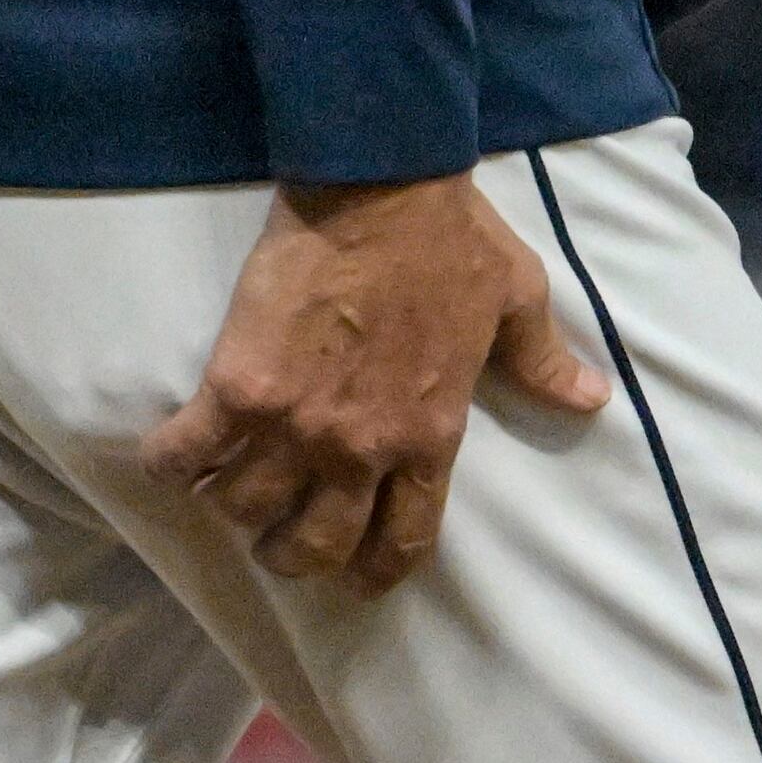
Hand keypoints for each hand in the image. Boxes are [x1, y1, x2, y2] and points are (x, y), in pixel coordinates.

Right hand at [141, 173, 611, 594]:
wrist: (381, 185)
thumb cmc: (453, 241)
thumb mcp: (516, 301)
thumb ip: (543, 362)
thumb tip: (591, 400)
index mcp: (429, 435)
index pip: (403, 541)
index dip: (374, 572)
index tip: (354, 577)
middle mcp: (360, 448)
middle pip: (312, 547)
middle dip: (292, 555)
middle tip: (279, 534)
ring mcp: (295, 424)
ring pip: (244, 512)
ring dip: (234, 509)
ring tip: (228, 489)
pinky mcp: (238, 388)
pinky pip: (185, 458)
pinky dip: (170, 467)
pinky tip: (171, 458)